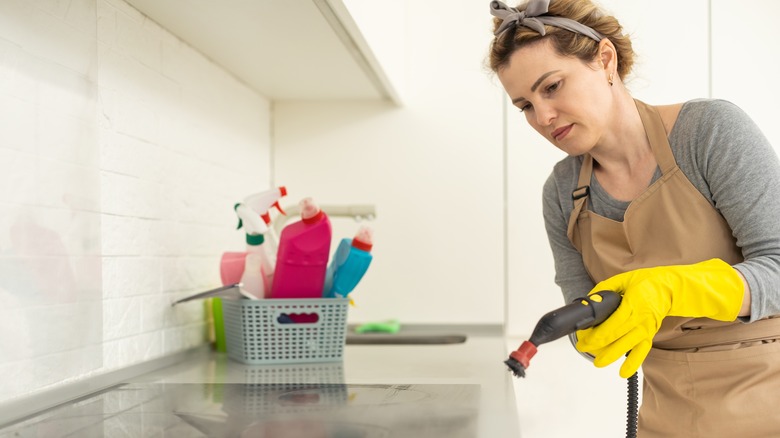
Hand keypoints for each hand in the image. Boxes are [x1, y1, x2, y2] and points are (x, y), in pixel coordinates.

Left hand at [575, 258, 743, 377]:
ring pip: (628, 346)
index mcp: (633, 304)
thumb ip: (605, 289)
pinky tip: (623, 373)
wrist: (669, 288)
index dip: (598, 332)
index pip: (613, 322)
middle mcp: (641, 318)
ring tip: (598, 363)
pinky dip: (633, 363)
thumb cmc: (645, 282)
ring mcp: (646, 328)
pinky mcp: (650, 335)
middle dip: (598, 344)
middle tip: (583, 347)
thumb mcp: (623, 279)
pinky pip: (642, 351)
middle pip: (618, 336)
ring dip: (612, 355)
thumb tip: (590, 300)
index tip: (585, 337)